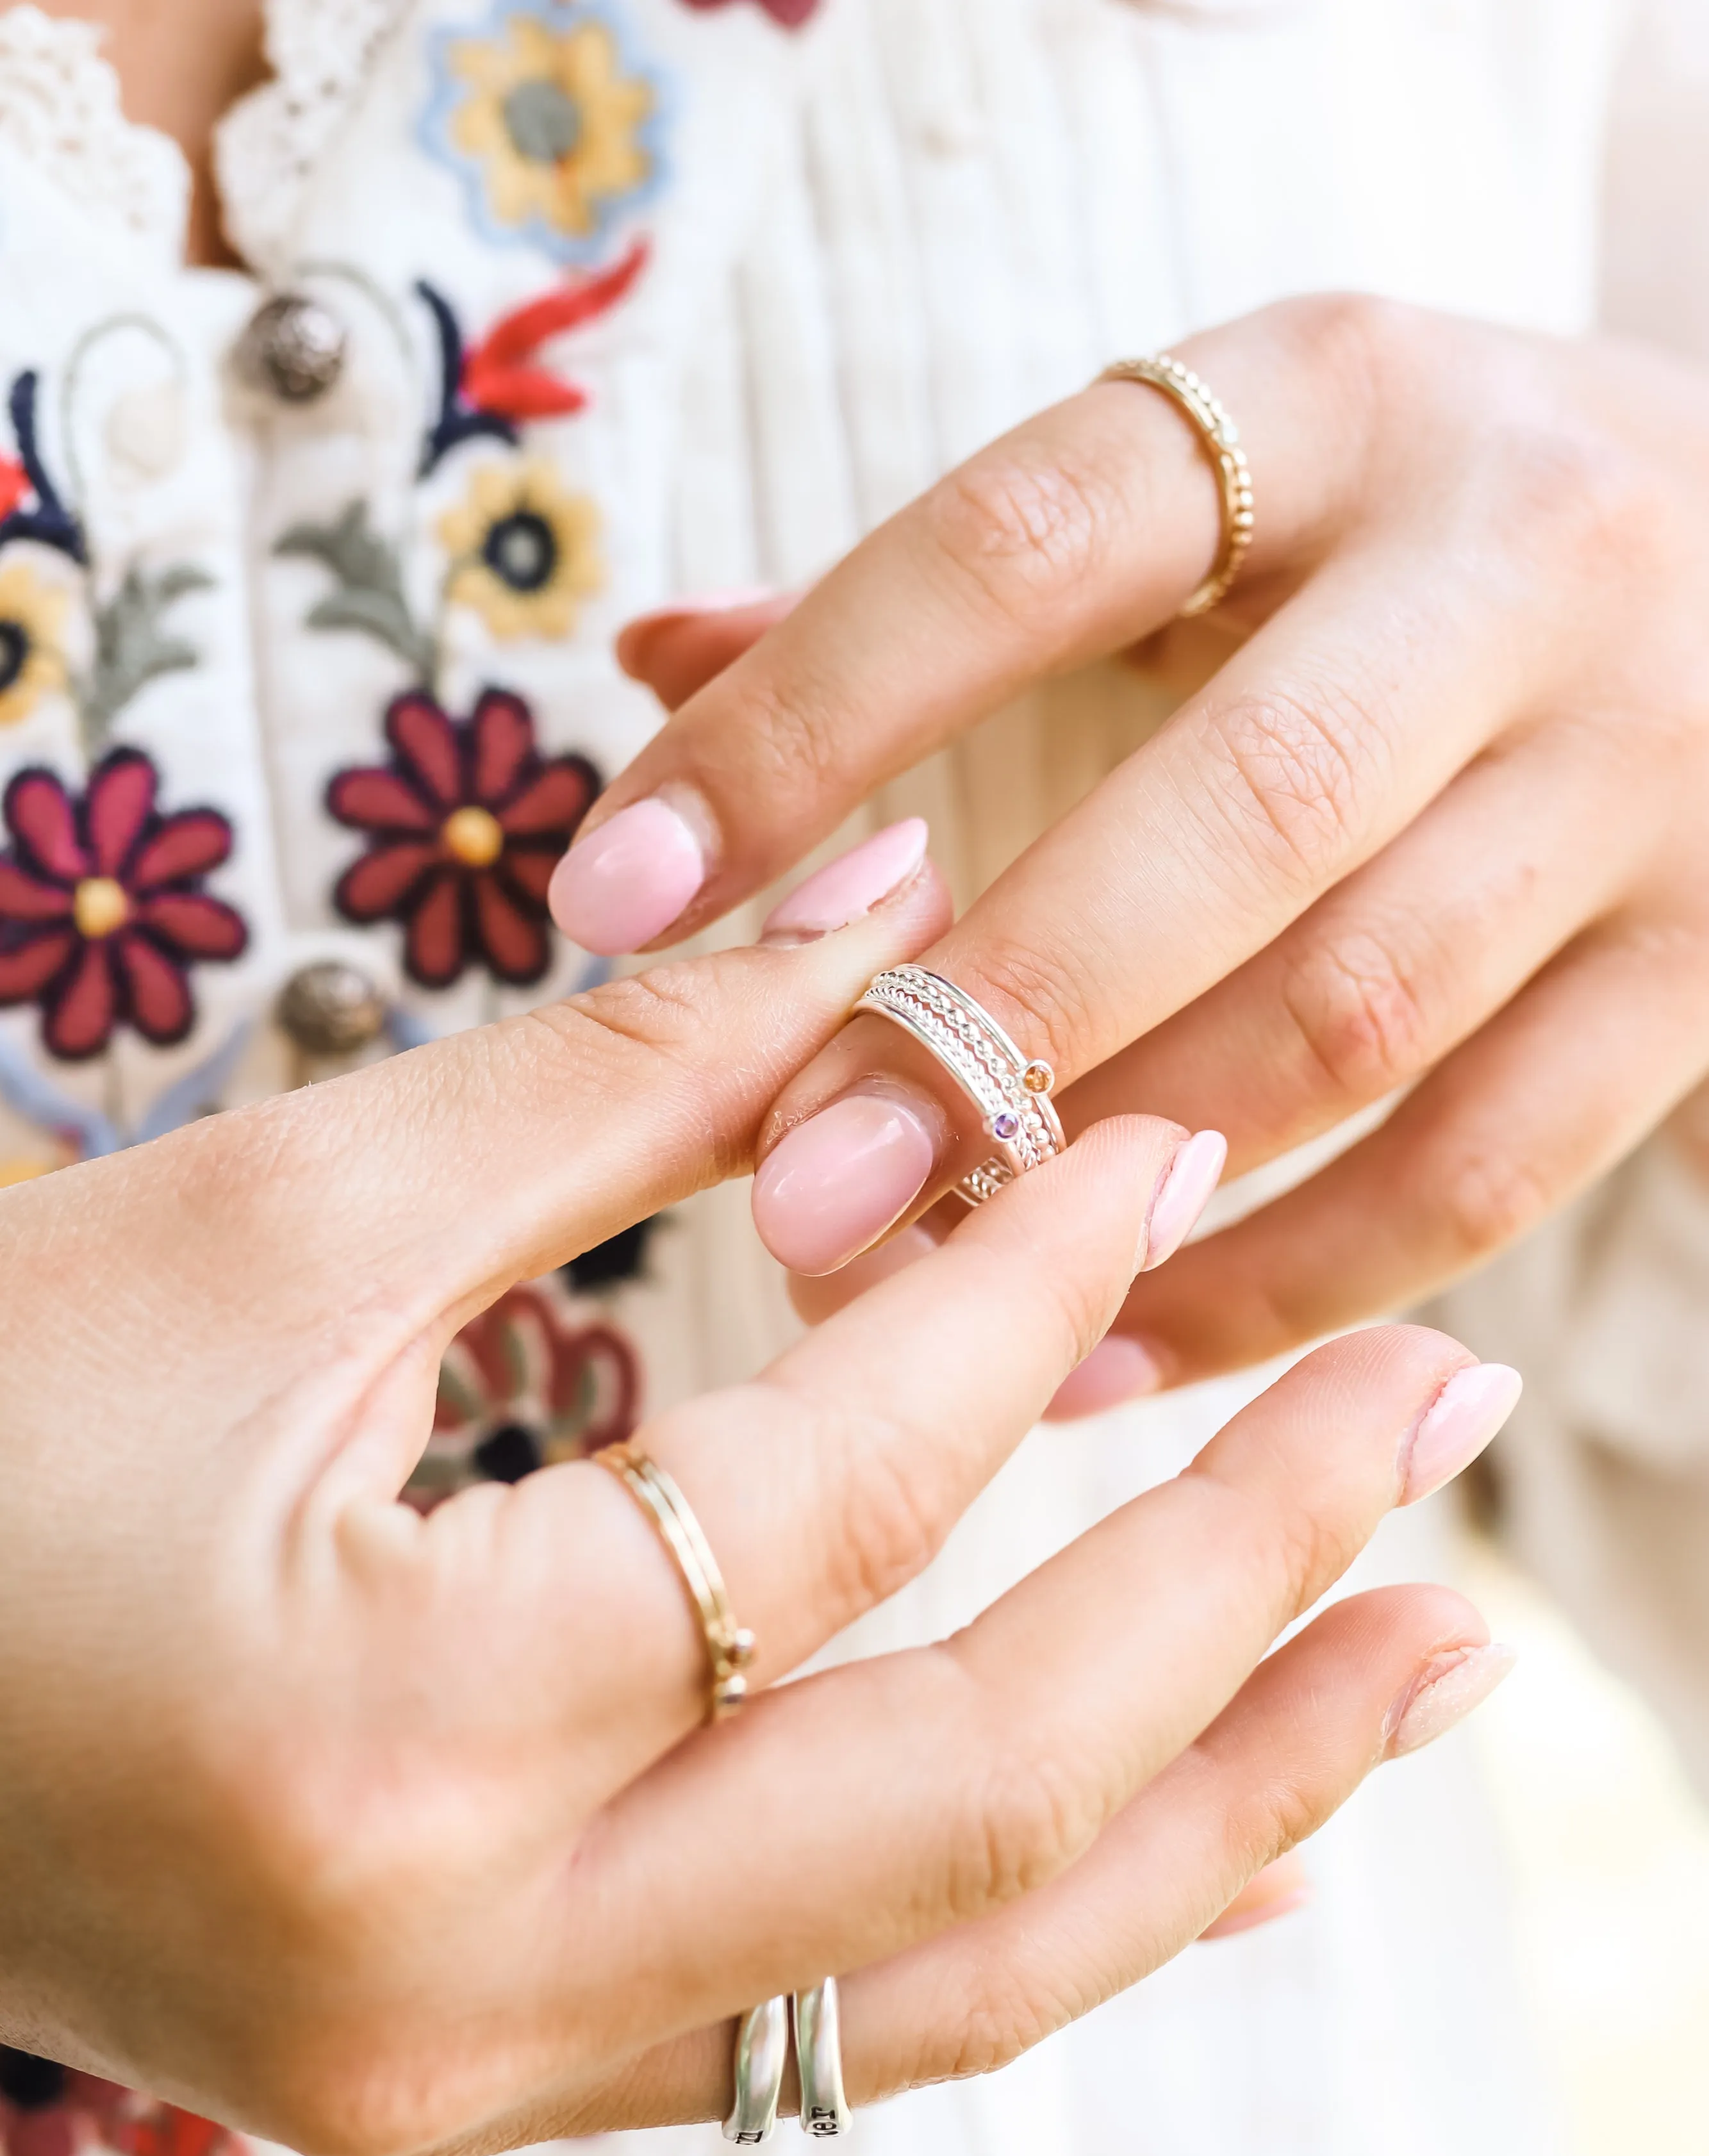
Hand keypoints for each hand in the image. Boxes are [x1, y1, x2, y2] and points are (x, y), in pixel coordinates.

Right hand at [0, 852, 1513, 2155]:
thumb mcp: (268, 1227)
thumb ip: (623, 1091)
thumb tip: (904, 921)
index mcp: (379, 1737)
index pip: (828, 1506)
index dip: (1018, 1295)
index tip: (1151, 1144)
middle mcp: (450, 1979)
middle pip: (974, 1802)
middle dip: (1240, 1594)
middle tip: (1440, 1423)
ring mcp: (472, 2079)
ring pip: (951, 1980)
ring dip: (1221, 1805)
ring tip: (1428, 1661)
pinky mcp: (485, 2079)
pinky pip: (846, 2033)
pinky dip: (1050, 1920)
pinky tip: (1229, 1842)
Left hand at [559, 295, 1708, 1397]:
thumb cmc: (1410, 535)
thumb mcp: (1225, 474)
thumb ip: (946, 585)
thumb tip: (652, 664)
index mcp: (1340, 398)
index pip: (1028, 545)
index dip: (807, 725)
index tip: (616, 892)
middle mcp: (1521, 562)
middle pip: (1243, 813)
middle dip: (996, 1016)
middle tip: (793, 1184)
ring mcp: (1650, 775)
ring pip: (1365, 1016)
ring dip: (1126, 1184)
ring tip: (923, 1297)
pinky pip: (1485, 1172)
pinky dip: (1282, 1289)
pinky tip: (1099, 1355)